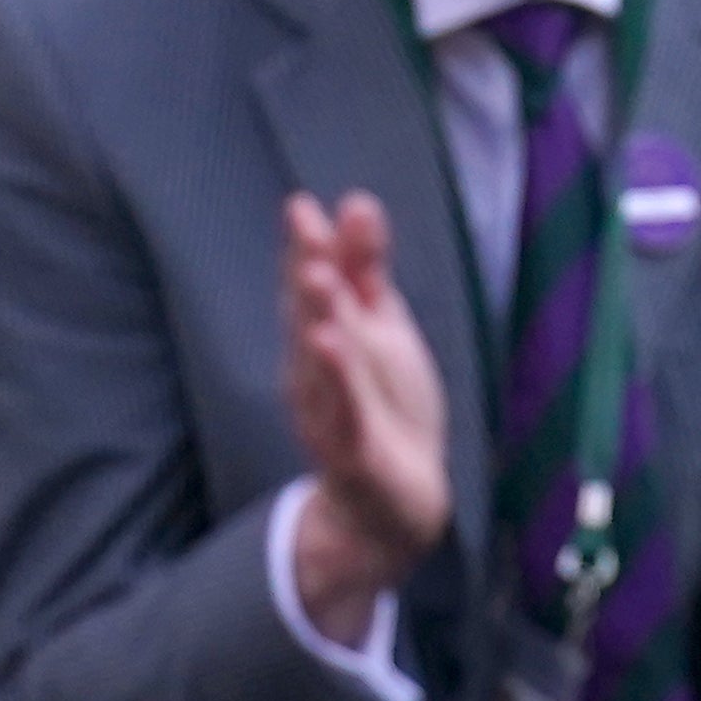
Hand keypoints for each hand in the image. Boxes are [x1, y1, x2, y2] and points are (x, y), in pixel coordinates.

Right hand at [282, 189, 450, 639]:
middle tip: (304, 225)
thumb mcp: (381, 326)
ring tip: (318, 277)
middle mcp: (313, 371)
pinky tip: (328, 348)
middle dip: (306, 270)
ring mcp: (328, 411)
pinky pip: (343, 412)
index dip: (308, 247)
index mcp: (323, 335)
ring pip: (320, 362)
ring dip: (316, 319)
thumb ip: (366, 270)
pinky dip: (336, 381)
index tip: (303, 206)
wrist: (397, 498)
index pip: (312, 285)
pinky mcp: (351, 450)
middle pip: (307, 315)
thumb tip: (356, 201)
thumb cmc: (385, 401)